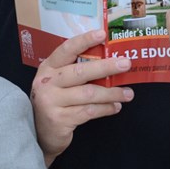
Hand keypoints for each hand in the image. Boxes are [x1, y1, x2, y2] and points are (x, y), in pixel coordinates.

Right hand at [31, 29, 133, 164]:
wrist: (42, 134)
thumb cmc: (56, 102)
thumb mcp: (60, 83)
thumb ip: (76, 71)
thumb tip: (110, 61)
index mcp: (48, 68)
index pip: (66, 49)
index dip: (84, 41)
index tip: (102, 34)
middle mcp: (47, 82)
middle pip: (80, 71)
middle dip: (106, 67)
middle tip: (126, 64)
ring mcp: (51, 101)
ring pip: (88, 94)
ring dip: (111, 93)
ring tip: (128, 94)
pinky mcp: (59, 119)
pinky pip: (88, 111)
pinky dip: (105, 109)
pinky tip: (115, 107)